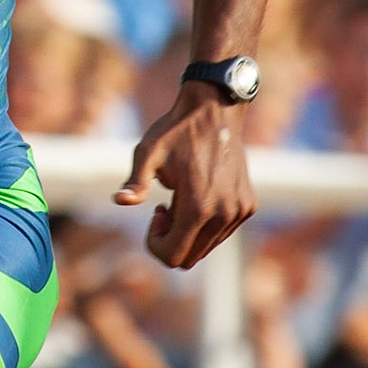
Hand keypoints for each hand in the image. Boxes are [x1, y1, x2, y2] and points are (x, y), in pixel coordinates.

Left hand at [115, 82, 255, 268]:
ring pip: (207, 247)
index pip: (174, 257)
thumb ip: (136, 182)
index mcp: (198, 207)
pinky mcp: (248, 206)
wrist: (215, 109)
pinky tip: (197, 194)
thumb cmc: (175, 130)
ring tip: (178, 198)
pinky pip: (221, 232)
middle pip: (190, 258)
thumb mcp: (148, 153)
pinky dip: (205, 224)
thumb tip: (119, 201)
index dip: (155, 243)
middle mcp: (224, 214)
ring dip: (188, 231)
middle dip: (170, 239)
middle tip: (162, 208)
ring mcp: (239, 211)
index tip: (154, 213)